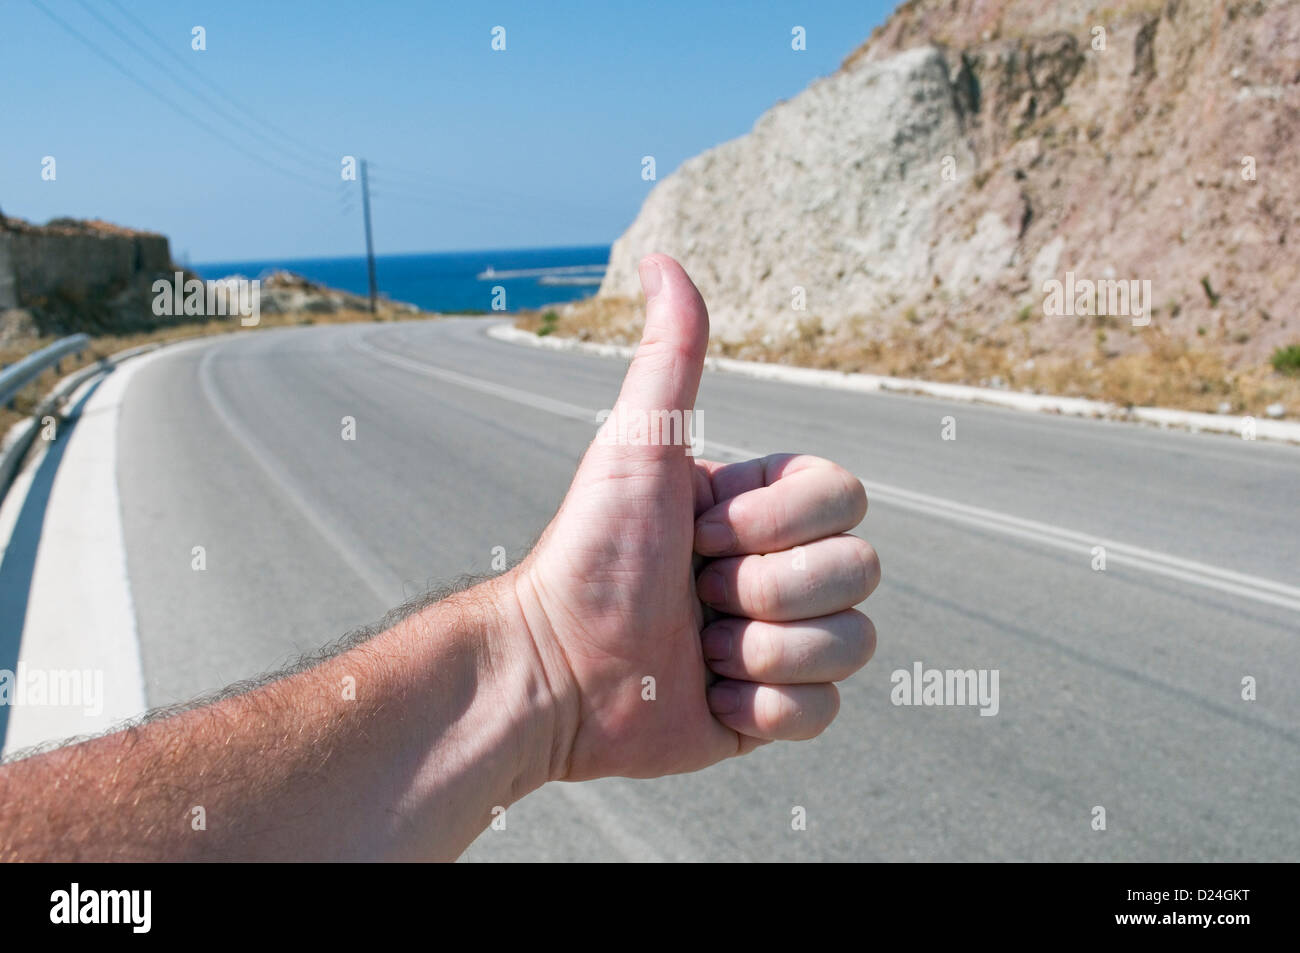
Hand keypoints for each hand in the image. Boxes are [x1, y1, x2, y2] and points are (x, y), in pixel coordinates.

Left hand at [508, 254, 879, 781]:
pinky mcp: (772, 712)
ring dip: (760, 650)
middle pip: (859, 572)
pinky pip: (824, 711)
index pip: (847, 500)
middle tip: (692, 593)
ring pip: (851, 644)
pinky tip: (705, 695)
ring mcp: (782, 641)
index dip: (775, 524)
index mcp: (764, 507)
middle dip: (763, 589)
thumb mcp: (636, 448)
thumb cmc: (590, 552)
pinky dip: (761, 707)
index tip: (696, 531)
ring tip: (694, 645)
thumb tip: (662, 257)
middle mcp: (782, 568)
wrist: (551, 670)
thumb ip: (669, 358)